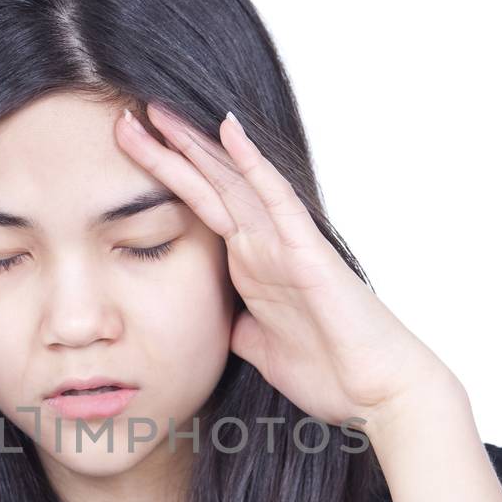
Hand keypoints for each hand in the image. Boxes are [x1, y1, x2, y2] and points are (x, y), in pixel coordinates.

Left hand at [115, 104, 458, 433]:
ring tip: (158, 109)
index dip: (163, 180)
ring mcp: (284, 244)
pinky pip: (276, 198)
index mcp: (250, 265)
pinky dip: (253, 164)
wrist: (376, 392)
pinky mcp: (307, 251)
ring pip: (233, 182)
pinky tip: (229, 130)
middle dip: (167, 151)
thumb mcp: (260, 348)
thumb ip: (238, 326)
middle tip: (125, 115)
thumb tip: (219, 322)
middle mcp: (264, 245)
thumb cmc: (329, 371)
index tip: (126, 152)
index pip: (198, 209)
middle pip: (208, 185)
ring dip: (196, 146)